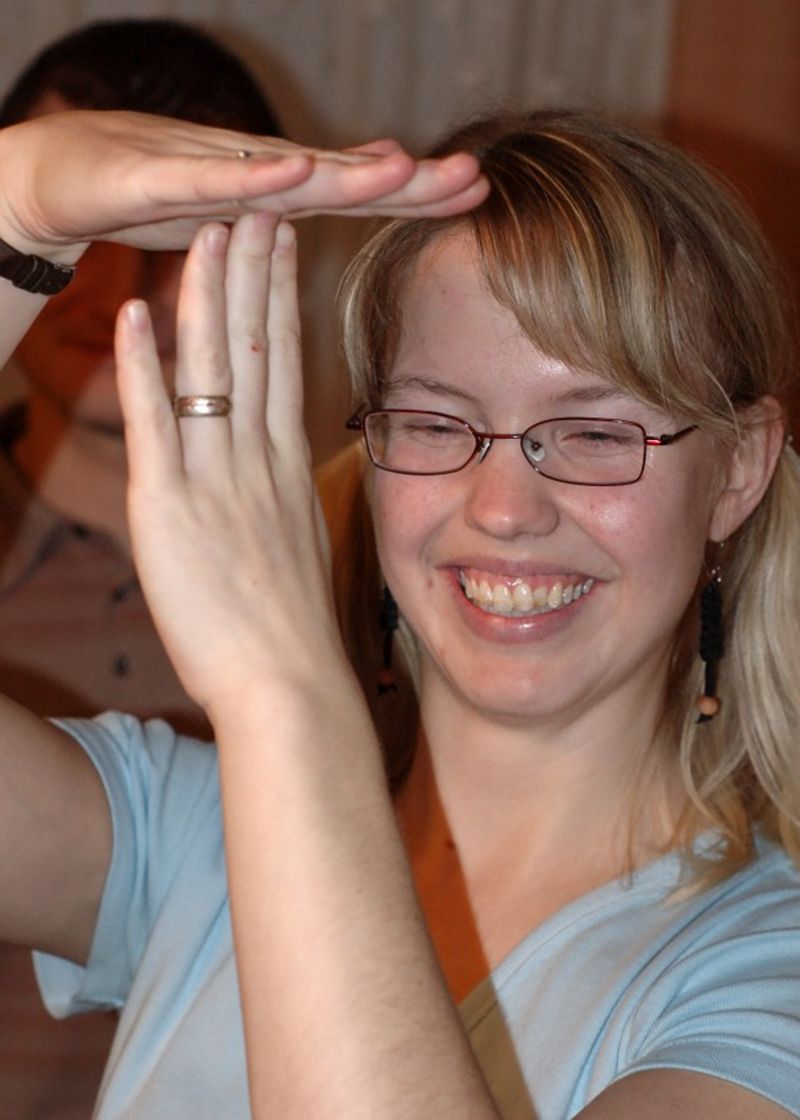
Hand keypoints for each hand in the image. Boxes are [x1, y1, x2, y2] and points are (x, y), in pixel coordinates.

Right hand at [0, 111, 487, 262]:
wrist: (55, 173)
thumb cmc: (148, 194)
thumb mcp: (231, 218)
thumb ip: (287, 225)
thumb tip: (326, 222)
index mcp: (273, 192)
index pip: (357, 195)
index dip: (416, 196)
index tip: (479, 195)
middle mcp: (251, 173)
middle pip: (341, 178)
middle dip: (407, 179)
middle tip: (470, 173)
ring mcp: (208, 170)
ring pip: (286, 172)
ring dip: (347, 172)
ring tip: (405, 168)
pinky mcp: (155, 177)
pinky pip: (212, 183)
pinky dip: (255, 178)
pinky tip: (294, 173)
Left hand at [115, 212, 343, 715]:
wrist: (288, 686)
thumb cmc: (293, 637)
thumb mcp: (299, 553)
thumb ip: (282, 504)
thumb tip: (276, 484)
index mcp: (286, 472)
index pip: (285, 367)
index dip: (281, 302)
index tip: (284, 250)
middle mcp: (257, 462)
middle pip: (257, 350)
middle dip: (256, 275)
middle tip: (259, 205)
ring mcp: (216, 479)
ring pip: (214, 370)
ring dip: (209, 295)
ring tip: (210, 229)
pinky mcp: (170, 507)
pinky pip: (158, 422)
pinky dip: (145, 365)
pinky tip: (139, 311)